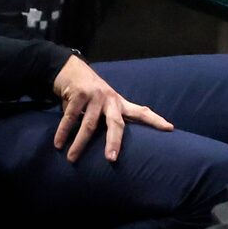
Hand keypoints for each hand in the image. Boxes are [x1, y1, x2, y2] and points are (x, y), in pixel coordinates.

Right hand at [53, 55, 173, 162]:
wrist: (71, 69)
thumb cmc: (91, 91)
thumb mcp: (107, 101)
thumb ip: (117, 114)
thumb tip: (134, 127)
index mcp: (119, 103)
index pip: (141, 112)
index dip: (155, 120)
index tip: (169, 128)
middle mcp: (109, 99)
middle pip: (115, 124)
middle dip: (113, 142)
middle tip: (111, 159)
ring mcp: (93, 96)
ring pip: (88, 124)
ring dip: (79, 143)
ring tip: (72, 158)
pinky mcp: (77, 94)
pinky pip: (69, 117)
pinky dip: (62, 132)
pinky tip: (58, 143)